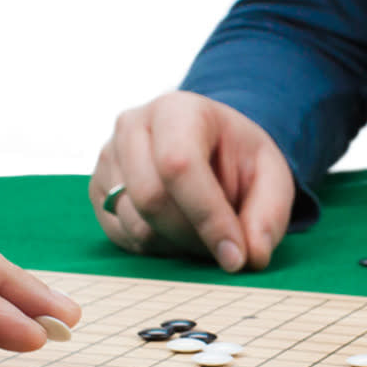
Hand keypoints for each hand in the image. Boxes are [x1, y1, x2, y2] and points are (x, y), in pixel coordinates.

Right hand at [89, 91, 294, 270]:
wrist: (205, 143)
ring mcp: (108, 159)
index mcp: (176, 110)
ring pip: (135, 225)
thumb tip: (250, 256)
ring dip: (177, 245)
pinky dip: (156, 247)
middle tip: (224, 247)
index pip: (179, 166)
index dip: (208, 217)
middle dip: (193, 237)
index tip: (236, 256)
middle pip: (151, 200)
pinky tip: (177, 230)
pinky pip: (122, 237)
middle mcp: (131, 127)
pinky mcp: (97, 190)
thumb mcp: (270, 175)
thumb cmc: (235, 156)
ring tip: (202, 232)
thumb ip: (268, 214)